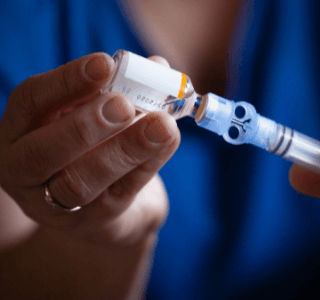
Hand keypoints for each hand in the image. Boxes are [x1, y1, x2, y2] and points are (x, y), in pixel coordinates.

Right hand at [0, 53, 178, 245]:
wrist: (104, 203)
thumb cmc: (94, 144)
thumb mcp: (97, 112)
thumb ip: (121, 87)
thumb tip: (157, 65)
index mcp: (18, 131)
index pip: (29, 102)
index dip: (65, 82)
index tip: (104, 64)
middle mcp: (25, 170)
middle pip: (41, 153)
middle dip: (85, 125)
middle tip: (123, 105)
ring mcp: (56, 203)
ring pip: (81, 182)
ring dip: (125, 149)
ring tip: (162, 126)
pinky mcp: (94, 221)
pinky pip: (120, 193)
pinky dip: (148, 164)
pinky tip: (168, 142)